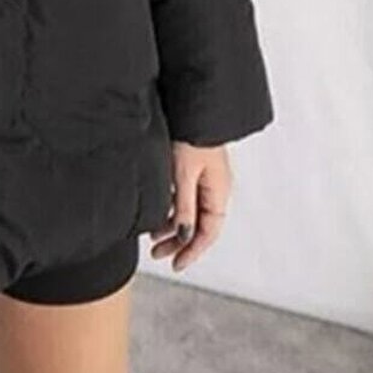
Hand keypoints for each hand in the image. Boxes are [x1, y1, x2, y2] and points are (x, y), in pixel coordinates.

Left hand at [147, 142, 231, 271]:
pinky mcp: (193, 170)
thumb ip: (183, 208)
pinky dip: (170, 209)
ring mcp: (204, 179)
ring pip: (189, 212)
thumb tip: (182, 237)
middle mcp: (214, 188)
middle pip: (198, 225)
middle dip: (179, 243)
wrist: (192, 108)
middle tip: (158, 254)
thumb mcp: (184, 176)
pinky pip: (184, 198)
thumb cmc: (192, 136)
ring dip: (171, 226)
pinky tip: (156, 213)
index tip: (176, 264)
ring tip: (152, 237)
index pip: (208, 232)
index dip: (192, 251)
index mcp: (219, 192)